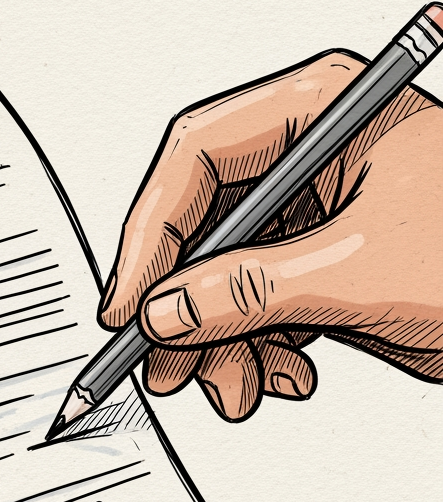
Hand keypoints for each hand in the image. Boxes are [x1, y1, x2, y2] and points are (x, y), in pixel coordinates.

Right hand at [100, 50, 442, 419]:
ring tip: (240, 390)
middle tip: (171, 368)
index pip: (197, 156)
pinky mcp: (321, 262)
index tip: (132, 306)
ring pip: (221, 276)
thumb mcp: (369, 270)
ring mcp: (314, 213)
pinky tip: (284, 376)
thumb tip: (165, 312)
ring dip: (220, 343)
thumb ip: (252, 289)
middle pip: (202, 225)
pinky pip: (255, 304)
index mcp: (323, 111)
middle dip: (187, 308)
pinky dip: (256, 349)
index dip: (151, 234)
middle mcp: (310, 156)